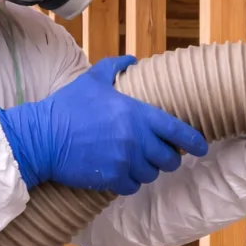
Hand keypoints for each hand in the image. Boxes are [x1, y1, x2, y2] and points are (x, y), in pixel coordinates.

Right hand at [0, 55, 208, 194]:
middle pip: (170, 159)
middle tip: (161, 155)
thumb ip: (115, 67)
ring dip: (148, 170)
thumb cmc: (67, 107)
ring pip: (152, 174)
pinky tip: (121, 174)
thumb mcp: (92, 80)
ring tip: (137, 163)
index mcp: (137, 114)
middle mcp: (136, 139)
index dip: (195, 141)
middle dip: (168, 158)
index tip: (202, 147)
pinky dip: (130, 182)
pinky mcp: (111, 178)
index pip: (178, 131)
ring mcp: (125, 161)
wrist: (42, 137)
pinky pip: (133, 186)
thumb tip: (131, 59)